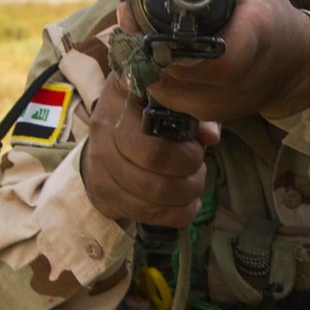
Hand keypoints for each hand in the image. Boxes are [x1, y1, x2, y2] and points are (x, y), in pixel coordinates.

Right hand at [80, 74, 221, 226]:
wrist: (109, 135)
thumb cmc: (150, 112)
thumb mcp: (172, 100)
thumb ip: (195, 113)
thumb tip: (211, 136)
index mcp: (124, 95)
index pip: (156, 122)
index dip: (185, 143)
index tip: (197, 145)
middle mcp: (105, 127)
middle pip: (155, 158)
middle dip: (189, 169)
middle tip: (199, 168)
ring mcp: (98, 162)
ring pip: (150, 193)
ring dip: (185, 194)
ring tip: (193, 186)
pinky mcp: (102, 193)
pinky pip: (143, 213)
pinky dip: (174, 214)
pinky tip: (186, 205)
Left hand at [118, 0, 309, 123]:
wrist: (295, 66)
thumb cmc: (274, 16)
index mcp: (249, 41)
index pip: (199, 51)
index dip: (160, 35)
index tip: (135, 10)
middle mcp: (233, 81)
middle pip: (167, 69)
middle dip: (141, 41)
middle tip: (129, 14)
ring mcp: (219, 104)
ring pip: (160, 87)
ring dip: (143, 60)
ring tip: (138, 32)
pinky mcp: (209, 115)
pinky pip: (167, 98)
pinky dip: (157, 76)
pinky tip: (155, 54)